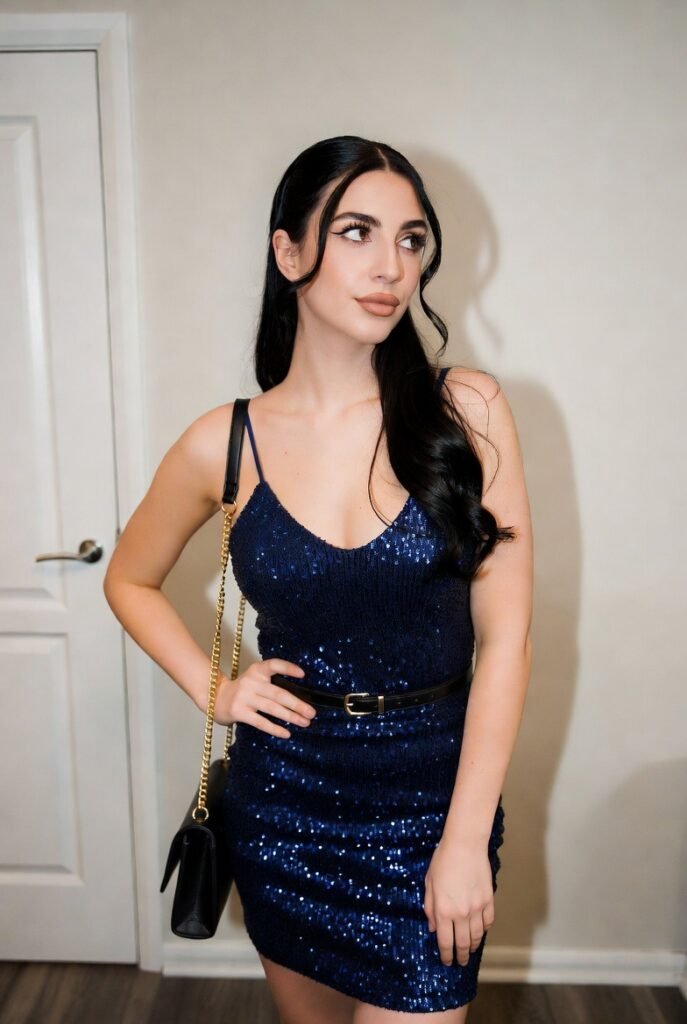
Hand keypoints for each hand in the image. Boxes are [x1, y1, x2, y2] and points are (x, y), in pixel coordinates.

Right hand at [213, 658, 316, 737]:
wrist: (215, 698)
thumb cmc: (243, 691)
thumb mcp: (255, 680)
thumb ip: (271, 683)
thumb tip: (299, 698)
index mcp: (256, 670)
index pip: (274, 665)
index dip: (288, 668)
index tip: (303, 674)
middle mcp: (251, 682)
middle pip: (278, 693)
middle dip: (297, 704)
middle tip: (312, 712)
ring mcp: (244, 697)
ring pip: (272, 708)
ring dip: (291, 716)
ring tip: (305, 723)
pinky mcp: (239, 712)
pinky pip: (261, 722)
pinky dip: (275, 728)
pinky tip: (286, 733)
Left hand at [423, 836, 494, 965]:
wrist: (465, 845)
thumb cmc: (443, 861)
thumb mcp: (429, 884)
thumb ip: (430, 908)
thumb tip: (433, 928)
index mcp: (443, 910)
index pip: (445, 942)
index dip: (446, 955)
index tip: (446, 961)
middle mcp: (461, 913)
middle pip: (463, 943)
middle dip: (461, 956)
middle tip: (460, 962)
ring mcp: (477, 908)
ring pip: (477, 936)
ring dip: (473, 946)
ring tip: (470, 950)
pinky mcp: (488, 900)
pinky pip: (488, 922)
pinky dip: (484, 930)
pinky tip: (480, 931)